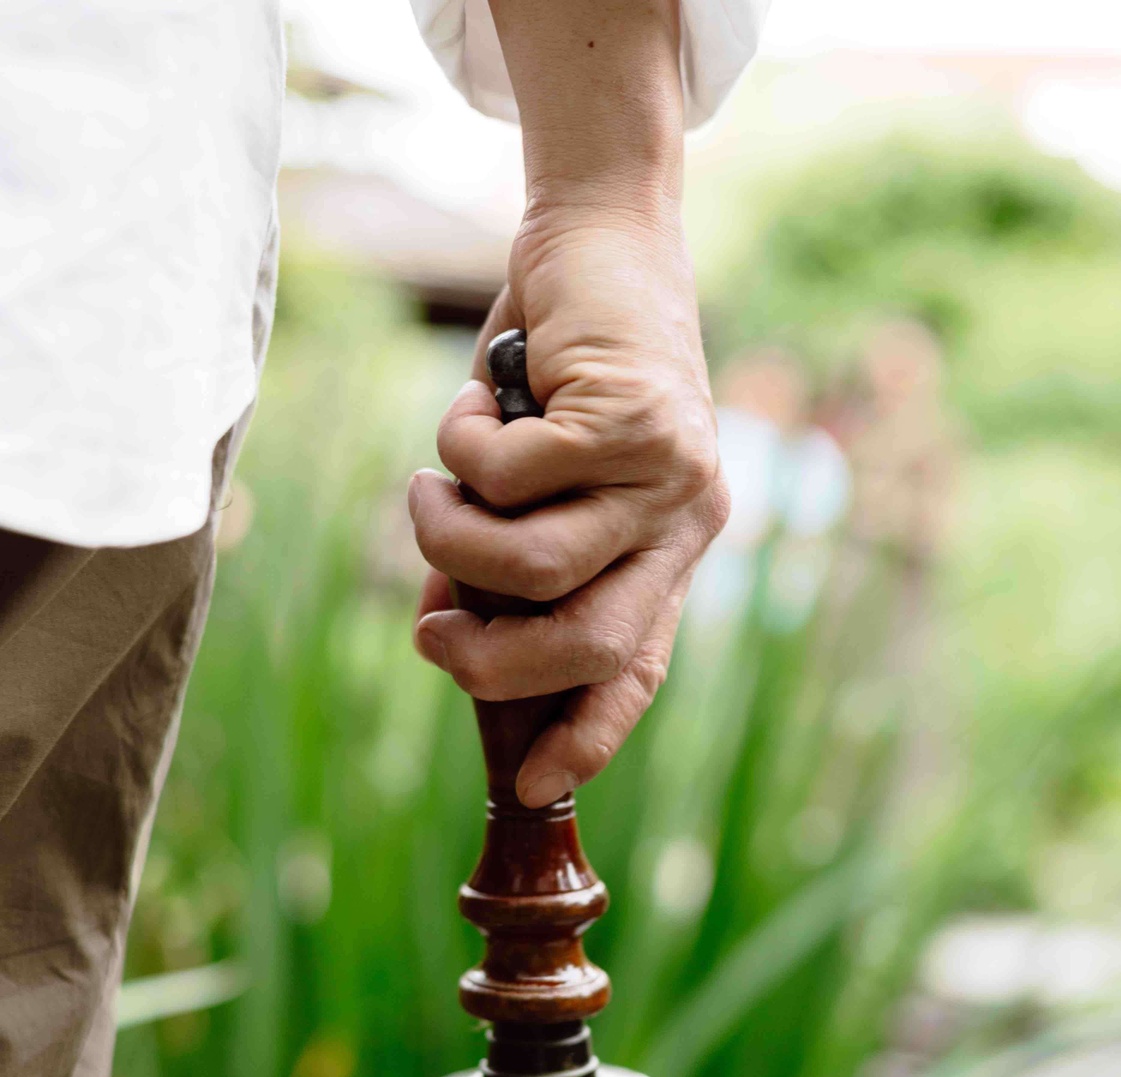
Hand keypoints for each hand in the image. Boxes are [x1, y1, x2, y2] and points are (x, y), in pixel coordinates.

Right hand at [410, 205, 728, 808]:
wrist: (602, 239)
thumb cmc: (557, 373)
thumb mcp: (536, 481)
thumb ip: (506, 556)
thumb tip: (446, 633)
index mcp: (669, 554)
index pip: (638, 670)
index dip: (588, 734)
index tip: (535, 785)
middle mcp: (685, 524)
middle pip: (585, 644)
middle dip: (490, 662)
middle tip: (429, 634)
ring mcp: (668, 474)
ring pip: (531, 565)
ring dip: (449, 538)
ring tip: (427, 492)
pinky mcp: (631, 417)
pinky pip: (506, 476)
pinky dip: (458, 450)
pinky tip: (473, 408)